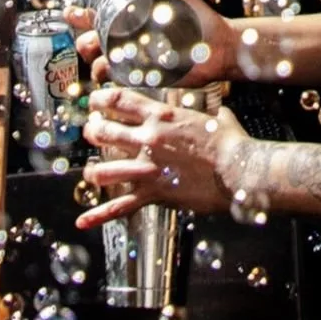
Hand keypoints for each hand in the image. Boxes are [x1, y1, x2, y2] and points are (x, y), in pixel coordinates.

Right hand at [66, 0, 238, 85]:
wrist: (218, 45)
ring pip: (101, 62)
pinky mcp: (143, 76)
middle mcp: (128, 39)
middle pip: (92, 42)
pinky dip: (111, 77)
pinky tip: (113, 73)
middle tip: (89, 39)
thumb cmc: (199, 17)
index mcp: (132, 19)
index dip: (81, 16)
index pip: (99, 17)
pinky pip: (119, 80)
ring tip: (102, 59)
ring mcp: (133, 59)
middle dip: (84, 40)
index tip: (72, 12)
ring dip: (96, 61)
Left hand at [76, 86, 248, 227]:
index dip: (102, 99)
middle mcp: (149, 140)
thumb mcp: (218, 119)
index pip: (122, 101)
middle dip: (93, 131)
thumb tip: (219, 113)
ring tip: (90, 171)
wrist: (237, 170)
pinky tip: (83, 220)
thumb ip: (212, 115)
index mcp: (163, 116)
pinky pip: (120, 206)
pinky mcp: (153, 193)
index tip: (94, 100)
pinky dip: (99, 215)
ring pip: (105, 170)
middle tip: (89, 132)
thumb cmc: (230, 143)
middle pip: (107, 132)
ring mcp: (148, 168)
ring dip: (94, 171)